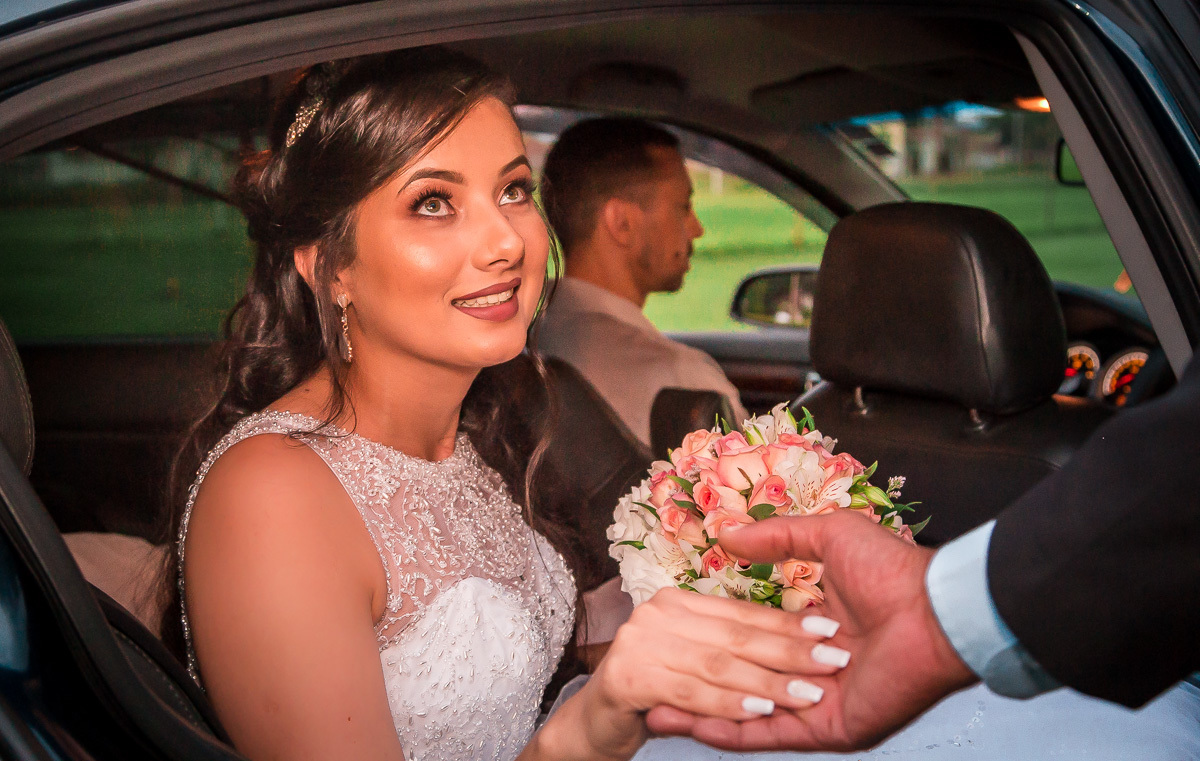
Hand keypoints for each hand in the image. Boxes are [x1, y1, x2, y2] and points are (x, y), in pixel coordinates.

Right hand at [528, 586, 845, 760]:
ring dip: (766, 682)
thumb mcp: (694, 646)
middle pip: (736, 636)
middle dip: (788, 651)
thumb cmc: (641, 694)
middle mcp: (658, 618)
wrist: (585, 739)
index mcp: (678, 605)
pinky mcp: (630, 680)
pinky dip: (727, 705)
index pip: (743, 614)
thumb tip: (732, 540)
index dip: (787, 623)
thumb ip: (722, 609)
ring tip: (808, 693)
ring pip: (718, 665)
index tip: (829, 629)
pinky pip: (691, 693)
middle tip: (835, 660)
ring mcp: (641, 648)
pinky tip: (760, 714)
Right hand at [645, 511, 977, 751]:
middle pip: (743, 683)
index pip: (751, 643)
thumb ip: (776, 538)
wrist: (935, 611)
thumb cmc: (893, 571)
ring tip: (656, 710)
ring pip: (749, 714)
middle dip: (696, 684)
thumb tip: (727, 532)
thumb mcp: (826, 536)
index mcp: (815, 632)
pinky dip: (729, 731)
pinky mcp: (826, 730)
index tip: (671, 639)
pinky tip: (689, 724)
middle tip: (651, 681)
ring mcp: (818, 705)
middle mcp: (813, 673)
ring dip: (702, 713)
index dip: (712, 643)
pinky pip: (769, 736)